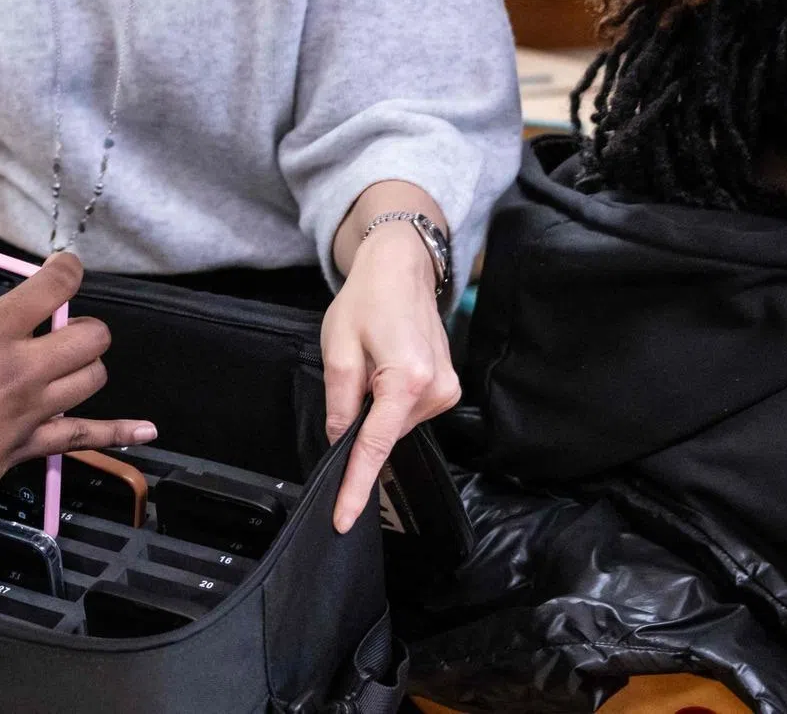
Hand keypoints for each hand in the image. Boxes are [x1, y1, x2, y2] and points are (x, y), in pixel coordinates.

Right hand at [0, 252, 156, 501]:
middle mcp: (23, 367)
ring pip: (93, 378)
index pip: (51, 288)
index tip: (65, 267)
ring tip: (68, 365)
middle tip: (60, 330)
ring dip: (87, 366)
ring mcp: (34, 408)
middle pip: (90, 336)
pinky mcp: (34, 444)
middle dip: (82, 327)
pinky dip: (119, 432)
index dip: (67, 270)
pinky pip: (86, 436)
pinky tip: (145, 429)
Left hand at [322, 223, 460, 533]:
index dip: (356, 485)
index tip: (343, 518)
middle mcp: (436, 390)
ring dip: (375, 407)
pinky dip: (390, 401)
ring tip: (371, 359)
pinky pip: (408, 411)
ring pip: (395, 424)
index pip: (376, 446)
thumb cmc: (368, 298)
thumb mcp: (338, 347)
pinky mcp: (447, 387)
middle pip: (385, 434)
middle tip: (351, 374)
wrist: (401, 267)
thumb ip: (339, 400)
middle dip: (360, 422)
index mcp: (408, 379)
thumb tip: (339, 441)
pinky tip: (385, 366)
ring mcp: (446, 390)